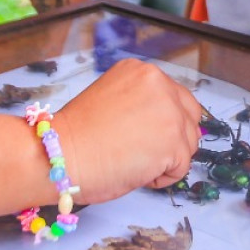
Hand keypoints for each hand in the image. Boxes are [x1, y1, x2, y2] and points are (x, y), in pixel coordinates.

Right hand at [50, 59, 202, 203]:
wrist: (60, 155)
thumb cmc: (77, 136)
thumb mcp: (114, 99)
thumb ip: (142, 103)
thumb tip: (165, 125)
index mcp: (142, 72)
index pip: (175, 96)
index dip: (163, 121)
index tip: (144, 135)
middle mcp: (160, 85)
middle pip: (189, 116)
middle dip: (173, 138)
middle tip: (144, 152)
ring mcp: (170, 113)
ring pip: (188, 143)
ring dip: (167, 158)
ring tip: (133, 161)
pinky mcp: (174, 143)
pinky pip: (181, 167)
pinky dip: (162, 177)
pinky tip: (135, 172)